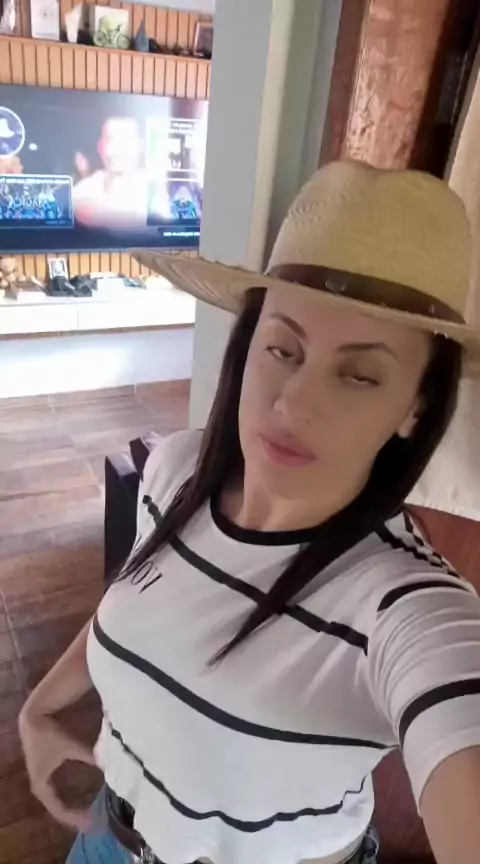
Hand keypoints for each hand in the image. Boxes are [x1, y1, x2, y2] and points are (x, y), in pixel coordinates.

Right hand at [19, 709, 96, 831]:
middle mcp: (39, 786)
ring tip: (87, 816)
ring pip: (57, 801)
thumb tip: (108, 766)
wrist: (34, 717)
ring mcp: (41, 780)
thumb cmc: (50, 733)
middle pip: (57, 809)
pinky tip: (80, 801)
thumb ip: (88, 756)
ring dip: (70, 809)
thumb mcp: (70, 746)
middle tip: (92, 824)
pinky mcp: (45, 772)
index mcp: (41, 784)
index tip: (90, 822)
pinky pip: (57, 793)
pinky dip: (68, 799)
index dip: (74, 817)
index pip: (59, 809)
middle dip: (73, 817)